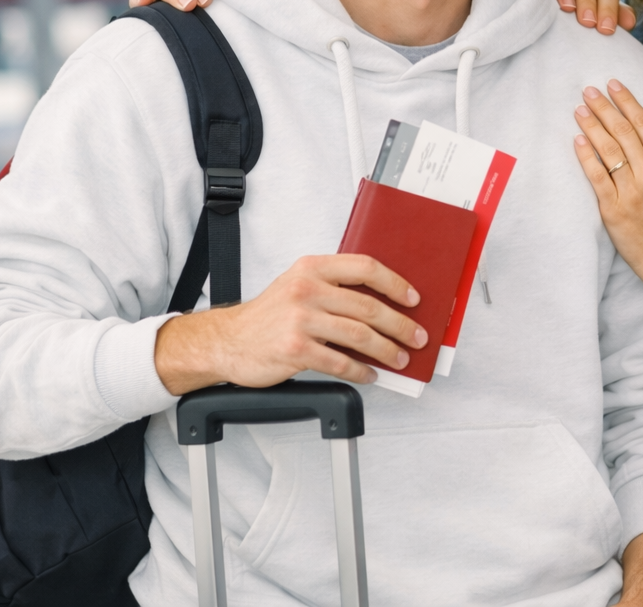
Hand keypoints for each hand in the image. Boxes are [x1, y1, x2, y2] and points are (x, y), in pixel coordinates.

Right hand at [153, 254, 427, 394]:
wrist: (226, 341)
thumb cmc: (269, 315)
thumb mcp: (298, 286)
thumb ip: (335, 287)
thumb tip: (384, 304)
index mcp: (312, 268)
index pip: (365, 268)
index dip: (395, 283)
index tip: (413, 299)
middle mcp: (306, 289)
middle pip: (368, 306)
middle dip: (400, 324)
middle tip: (415, 337)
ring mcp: (299, 319)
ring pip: (359, 335)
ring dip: (386, 350)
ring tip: (398, 358)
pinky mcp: (294, 349)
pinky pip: (339, 362)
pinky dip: (360, 371)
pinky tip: (369, 374)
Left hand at [572, 80, 642, 287]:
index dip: (627, 101)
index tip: (612, 84)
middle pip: (623, 132)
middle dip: (604, 107)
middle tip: (588, 90)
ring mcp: (632, 191)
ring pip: (609, 150)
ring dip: (592, 126)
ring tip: (579, 109)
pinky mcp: (614, 209)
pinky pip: (597, 177)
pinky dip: (587, 157)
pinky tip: (578, 140)